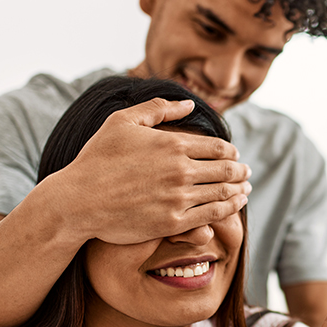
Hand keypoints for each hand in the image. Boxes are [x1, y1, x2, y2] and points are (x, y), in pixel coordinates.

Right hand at [54, 98, 251, 244]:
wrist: (79, 200)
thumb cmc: (98, 158)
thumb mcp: (123, 122)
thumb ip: (158, 110)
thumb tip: (188, 104)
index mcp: (173, 143)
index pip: (218, 147)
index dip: (232, 152)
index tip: (234, 155)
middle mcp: (181, 170)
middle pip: (226, 170)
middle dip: (241, 171)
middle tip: (247, 173)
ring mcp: (178, 197)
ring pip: (223, 193)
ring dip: (240, 190)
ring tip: (246, 190)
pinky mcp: (172, 222)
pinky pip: (211, 215)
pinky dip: (229, 209)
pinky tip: (234, 206)